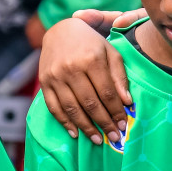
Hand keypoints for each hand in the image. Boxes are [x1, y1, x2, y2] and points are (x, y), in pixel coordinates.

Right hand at [38, 14, 138, 144]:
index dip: (116, 110)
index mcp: (91, 59)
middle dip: (103, 122)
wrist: (61, 31)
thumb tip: (127, 102)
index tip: (124, 124)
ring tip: (97, 139)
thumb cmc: (92, 42)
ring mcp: (55, 77)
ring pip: (71, 108)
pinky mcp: (44, 83)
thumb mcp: (111, 53)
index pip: (107, 92)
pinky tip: (75, 132)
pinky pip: (53, 107)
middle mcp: (71, 69)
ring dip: (85, 127)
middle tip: (114, 137)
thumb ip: (120, 76)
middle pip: (90, 103)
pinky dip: (64, 122)